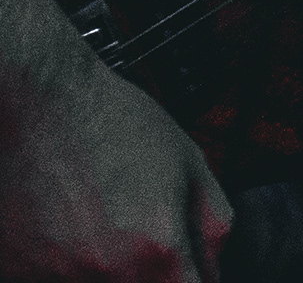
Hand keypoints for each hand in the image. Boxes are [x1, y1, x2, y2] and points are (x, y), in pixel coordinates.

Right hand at [0, 50, 228, 282]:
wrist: (33, 104)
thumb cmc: (106, 123)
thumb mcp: (189, 162)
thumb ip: (212, 225)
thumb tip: (216, 266)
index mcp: (158, 251)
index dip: (195, 280)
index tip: (191, 269)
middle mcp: (104, 275)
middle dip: (154, 274)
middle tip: (141, 234)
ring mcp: (52, 280)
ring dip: (108, 270)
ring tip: (98, 224)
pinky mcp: (14, 276)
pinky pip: (53, 281)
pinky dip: (66, 266)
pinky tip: (66, 228)